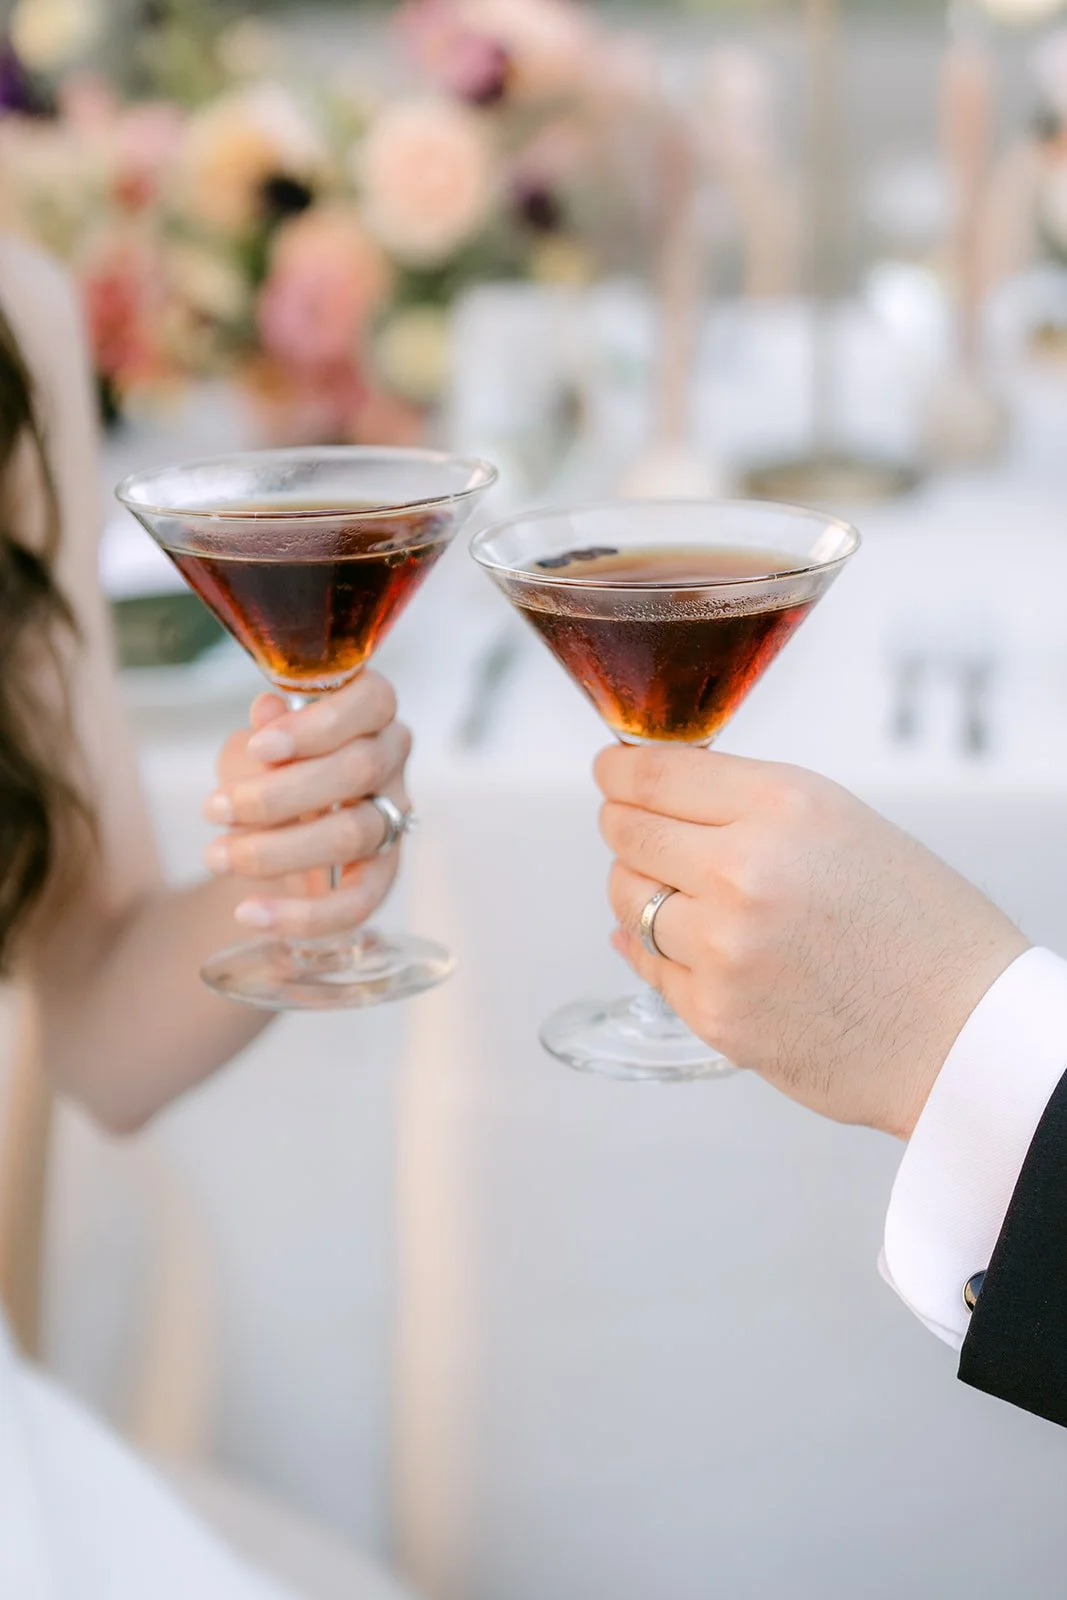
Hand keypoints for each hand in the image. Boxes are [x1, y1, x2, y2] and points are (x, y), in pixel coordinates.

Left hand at [202, 671, 410, 938]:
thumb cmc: (271, 766)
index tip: (259, 746)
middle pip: (358, 770)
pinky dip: (301, 914)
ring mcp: (393, 818)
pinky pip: (357, 902)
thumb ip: (266, 729)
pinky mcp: (383, 874)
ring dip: (276, 850)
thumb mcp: (258, 740)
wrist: (274, 822)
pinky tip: (249, 912)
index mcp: (370, 712)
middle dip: (278, 794)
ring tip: (217, 855)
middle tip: (214, 809)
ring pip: (353, 834)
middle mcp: (392, 761)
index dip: (319, 726)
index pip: (372, 702)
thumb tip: (268, 713)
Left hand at [596, 745, 1027, 1138]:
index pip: (655, 774)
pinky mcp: (713, 1012)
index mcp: (783, 806)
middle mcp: (744, 868)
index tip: (610, 774)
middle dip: (624, 826)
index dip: (619, 773)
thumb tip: (654, 795)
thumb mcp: (842, 823)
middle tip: (632, 829)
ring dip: (637, 890)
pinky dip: (660, 951)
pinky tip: (691, 946)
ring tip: (677, 893)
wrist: (960, 1031)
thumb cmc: (917, 926)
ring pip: (625, 897)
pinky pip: (650, 965)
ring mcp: (722, 946)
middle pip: (627, 832)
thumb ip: (748, 804)